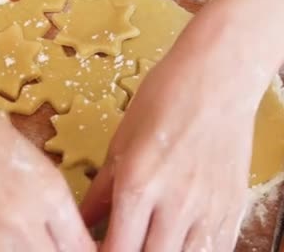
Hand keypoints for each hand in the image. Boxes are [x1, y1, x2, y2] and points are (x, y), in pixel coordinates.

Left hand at [81, 53, 258, 250]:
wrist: (217, 79)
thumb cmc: (163, 101)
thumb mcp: (120, 144)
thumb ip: (100, 192)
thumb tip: (79, 220)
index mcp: (138, 186)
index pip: (117, 249)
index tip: (95, 250)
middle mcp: (175, 205)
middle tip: (120, 246)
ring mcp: (208, 209)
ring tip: (148, 242)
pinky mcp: (233, 207)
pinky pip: (215, 250)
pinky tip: (178, 242)